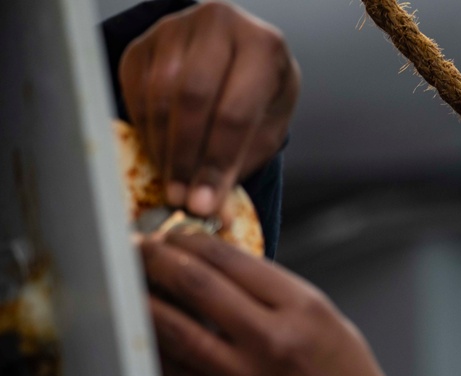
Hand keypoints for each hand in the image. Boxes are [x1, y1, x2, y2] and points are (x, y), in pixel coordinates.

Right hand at [120, 2, 299, 217]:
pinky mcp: (145, 40)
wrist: (239, 57)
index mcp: (263, 46)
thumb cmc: (258, 96)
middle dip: (184, 156)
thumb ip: (239, 163)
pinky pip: (135, 89)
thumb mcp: (265, 129)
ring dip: (161, 147)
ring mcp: (177, 27)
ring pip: (159, 93)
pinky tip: (158, 153)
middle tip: (180, 196)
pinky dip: (144, 128)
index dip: (216, 162)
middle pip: (191, 97)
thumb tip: (207, 207)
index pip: (235, 111)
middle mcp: (220, 24)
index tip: (203, 201)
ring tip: (170, 181)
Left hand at [140, 231, 438, 375]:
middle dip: (155, 259)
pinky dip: (154, 350)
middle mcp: (272, 339)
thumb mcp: (335, 330)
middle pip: (194, 283)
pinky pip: (175, 374)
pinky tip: (142, 336)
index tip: (173, 236)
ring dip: (140, 301)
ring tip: (125, 286)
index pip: (231, 259)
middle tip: (136, 250)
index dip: (191, 241)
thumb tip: (229, 277)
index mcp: (306, 310)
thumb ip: (284, 301)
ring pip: (171, 328)